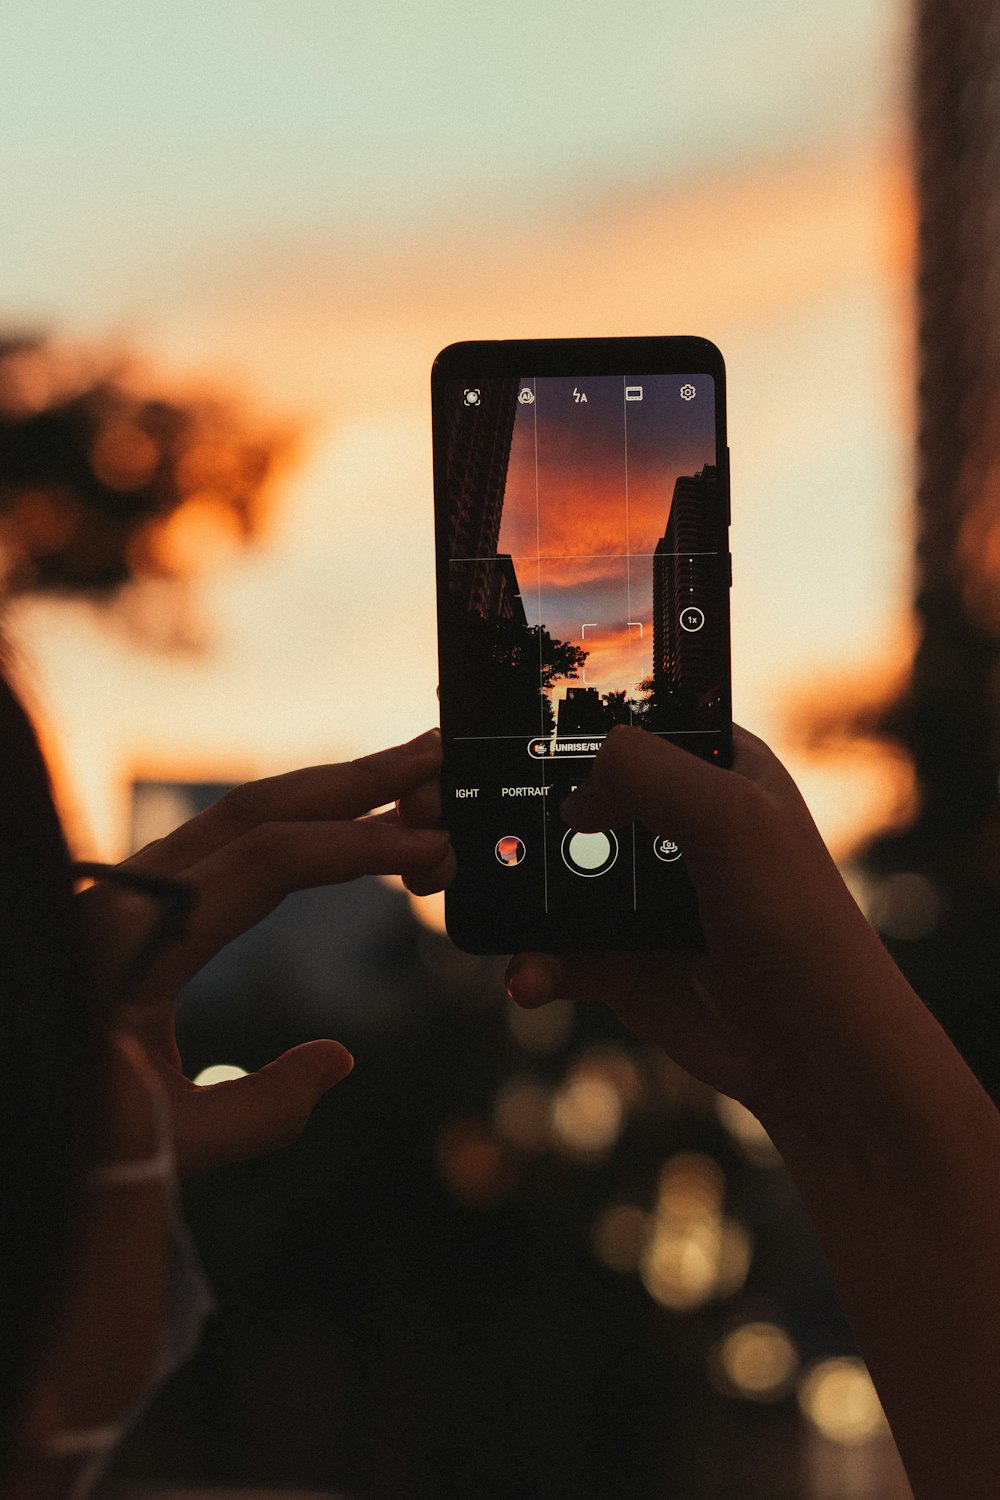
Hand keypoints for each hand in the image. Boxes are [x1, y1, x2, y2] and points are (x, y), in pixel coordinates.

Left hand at [80, 730, 454, 1173]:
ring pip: (243, 813)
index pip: (268, 860)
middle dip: (356, 779)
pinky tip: (338, 822)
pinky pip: (228, 839)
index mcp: (136, 938)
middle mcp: (132, 893)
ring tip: (406, 773)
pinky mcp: (141, 899)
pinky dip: (295, 821)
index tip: (431, 845)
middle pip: (259, 808)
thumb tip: (336, 1059)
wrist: (14, 1088)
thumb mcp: (173, 1140)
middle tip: (436, 753)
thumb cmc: (75, 1131)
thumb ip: (263, 1110)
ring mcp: (133, 888)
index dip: (357, 846)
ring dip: (327, 790)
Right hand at [506, 724, 905, 1119]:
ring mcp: (644, 897)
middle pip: (579, 799)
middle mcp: (675, 828)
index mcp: (715, 770)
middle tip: (473, 823)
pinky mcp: (624, 961)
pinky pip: (556, 952)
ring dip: (518, 897)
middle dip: (527, 813)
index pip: (636, 722)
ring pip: (554, 879)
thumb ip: (651, 773)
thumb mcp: (733, 819)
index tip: (510, 725)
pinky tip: (530, 978)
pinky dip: (535, 964)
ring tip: (492, 911)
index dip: (578, 719)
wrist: (817, 1051)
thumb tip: (572, 794)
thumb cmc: (798, 924)